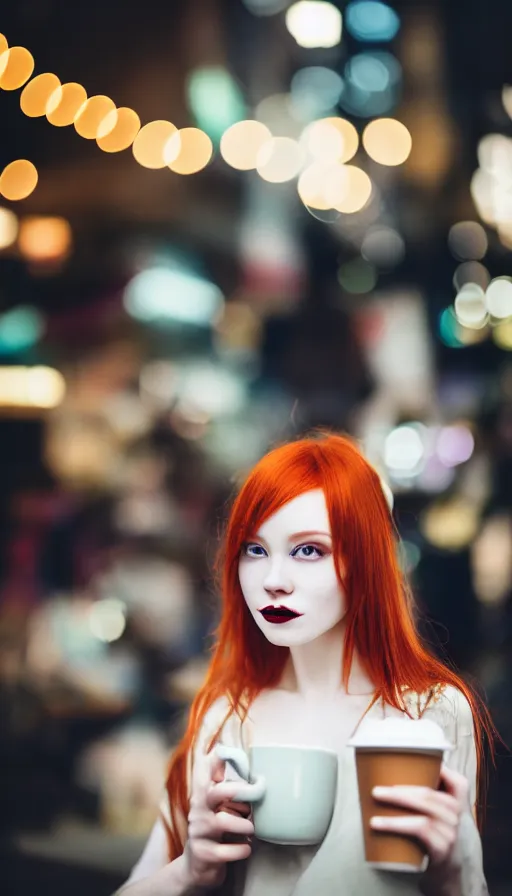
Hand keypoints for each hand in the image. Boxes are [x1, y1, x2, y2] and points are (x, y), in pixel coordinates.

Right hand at [183, 751, 253, 889]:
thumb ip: (227, 788)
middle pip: (216, 792)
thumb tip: (243, 763)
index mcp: (204, 795)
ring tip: (251, 829)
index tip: (224, 750)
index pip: (205, 771)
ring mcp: (199, 832)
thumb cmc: (215, 832)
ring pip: (223, 821)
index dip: (215, 759)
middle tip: (255, 795)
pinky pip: (226, 850)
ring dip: (243, 825)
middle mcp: (199, 810)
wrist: (196, 867)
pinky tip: (246, 849)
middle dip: (237, 791)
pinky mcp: (203, 854)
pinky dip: (241, 849)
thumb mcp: (218, 808)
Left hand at [370, 764, 469, 867]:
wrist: (448, 879)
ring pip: (423, 810)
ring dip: (395, 801)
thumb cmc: (435, 842)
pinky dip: (396, 824)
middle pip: (429, 794)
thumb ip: (424, 800)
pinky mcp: (442, 850)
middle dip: (400, 789)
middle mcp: (457, 816)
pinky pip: (419, 829)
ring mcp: (451, 833)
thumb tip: (386, 777)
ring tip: (374, 799)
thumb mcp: (437, 819)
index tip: (411, 762)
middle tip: (376, 789)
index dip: (440, 769)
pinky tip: (378, 824)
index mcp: (457, 805)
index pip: (457, 782)